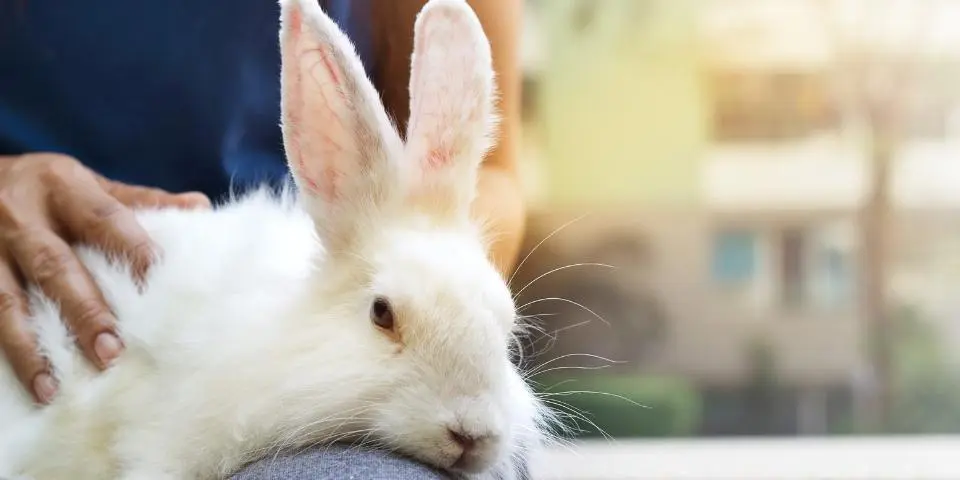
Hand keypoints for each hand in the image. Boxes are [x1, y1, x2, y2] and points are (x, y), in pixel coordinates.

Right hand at [0, 153, 208, 403]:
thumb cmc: (45, 187)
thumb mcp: (86, 183)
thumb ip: (138, 201)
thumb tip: (200, 207)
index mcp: (62, 185)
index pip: (105, 220)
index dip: (134, 251)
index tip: (160, 287)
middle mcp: (21, 215)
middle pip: (55, 266)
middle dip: (84, 311)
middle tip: (112, 352)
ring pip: (6, 301)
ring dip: (29, 348)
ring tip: (52, 387)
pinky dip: (2, 350)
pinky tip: (23, 382)